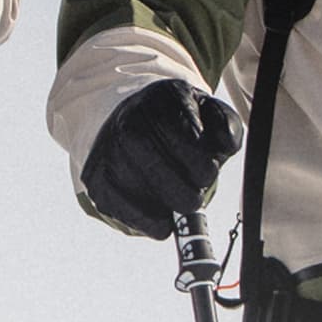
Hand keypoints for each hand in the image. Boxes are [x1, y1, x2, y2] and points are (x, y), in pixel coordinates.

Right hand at [82, 79, 241, 235]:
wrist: (132, 120)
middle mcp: (128, 121)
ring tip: (180, 201)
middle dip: (187, 191)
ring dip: (169, 206)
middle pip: (159, 169)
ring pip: (142, 193)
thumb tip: (225, 147)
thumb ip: (225, 126)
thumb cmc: (178, 123)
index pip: (182, 137)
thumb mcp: (208, 113)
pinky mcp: (96, 180)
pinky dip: (151, 222)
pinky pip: (126, 212)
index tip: (208, 171)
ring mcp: (108, 151)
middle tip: (196, 195)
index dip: (201, 163)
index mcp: (161, 99)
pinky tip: (163, 217)